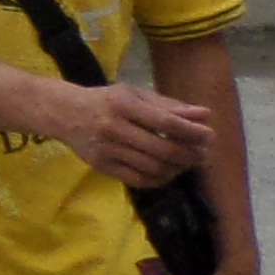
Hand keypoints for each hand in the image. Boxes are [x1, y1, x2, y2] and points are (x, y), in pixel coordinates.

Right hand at [44, 79, 216, 189]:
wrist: (64, 113)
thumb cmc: (106, 101)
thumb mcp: (135, 95)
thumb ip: (169, 106)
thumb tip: (204, 115)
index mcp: (123, 105)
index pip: (165, 122)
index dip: (192, 132)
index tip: (209, 135)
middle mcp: (114, 128)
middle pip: (162, 149)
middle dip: (189, 154)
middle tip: (203, 153)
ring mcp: (107, 150)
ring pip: (153, 167)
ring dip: (177, 168)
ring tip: (188, 162)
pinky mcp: (102, 167)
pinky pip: (139, 179)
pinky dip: (160, 179)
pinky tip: (168, 171)